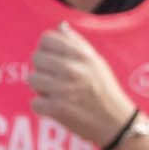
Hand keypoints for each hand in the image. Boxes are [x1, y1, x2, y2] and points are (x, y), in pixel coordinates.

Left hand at [28, 27, 135, 149]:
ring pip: (32, 79)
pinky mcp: (57, 109)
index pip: (46, 39)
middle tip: (56, 79)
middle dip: (43, 69)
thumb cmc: (104, 90)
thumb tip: (60, 27)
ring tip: (57, 93)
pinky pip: (35, 102)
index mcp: (81, 55)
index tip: (53, 60)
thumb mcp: (96, 61)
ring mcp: (63, 89)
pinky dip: (43, 107)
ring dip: (41, 88)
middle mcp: (72, 69)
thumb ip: (77, 44)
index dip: (46, 49)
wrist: (115, 122)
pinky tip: (56, 108)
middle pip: (36, 57)